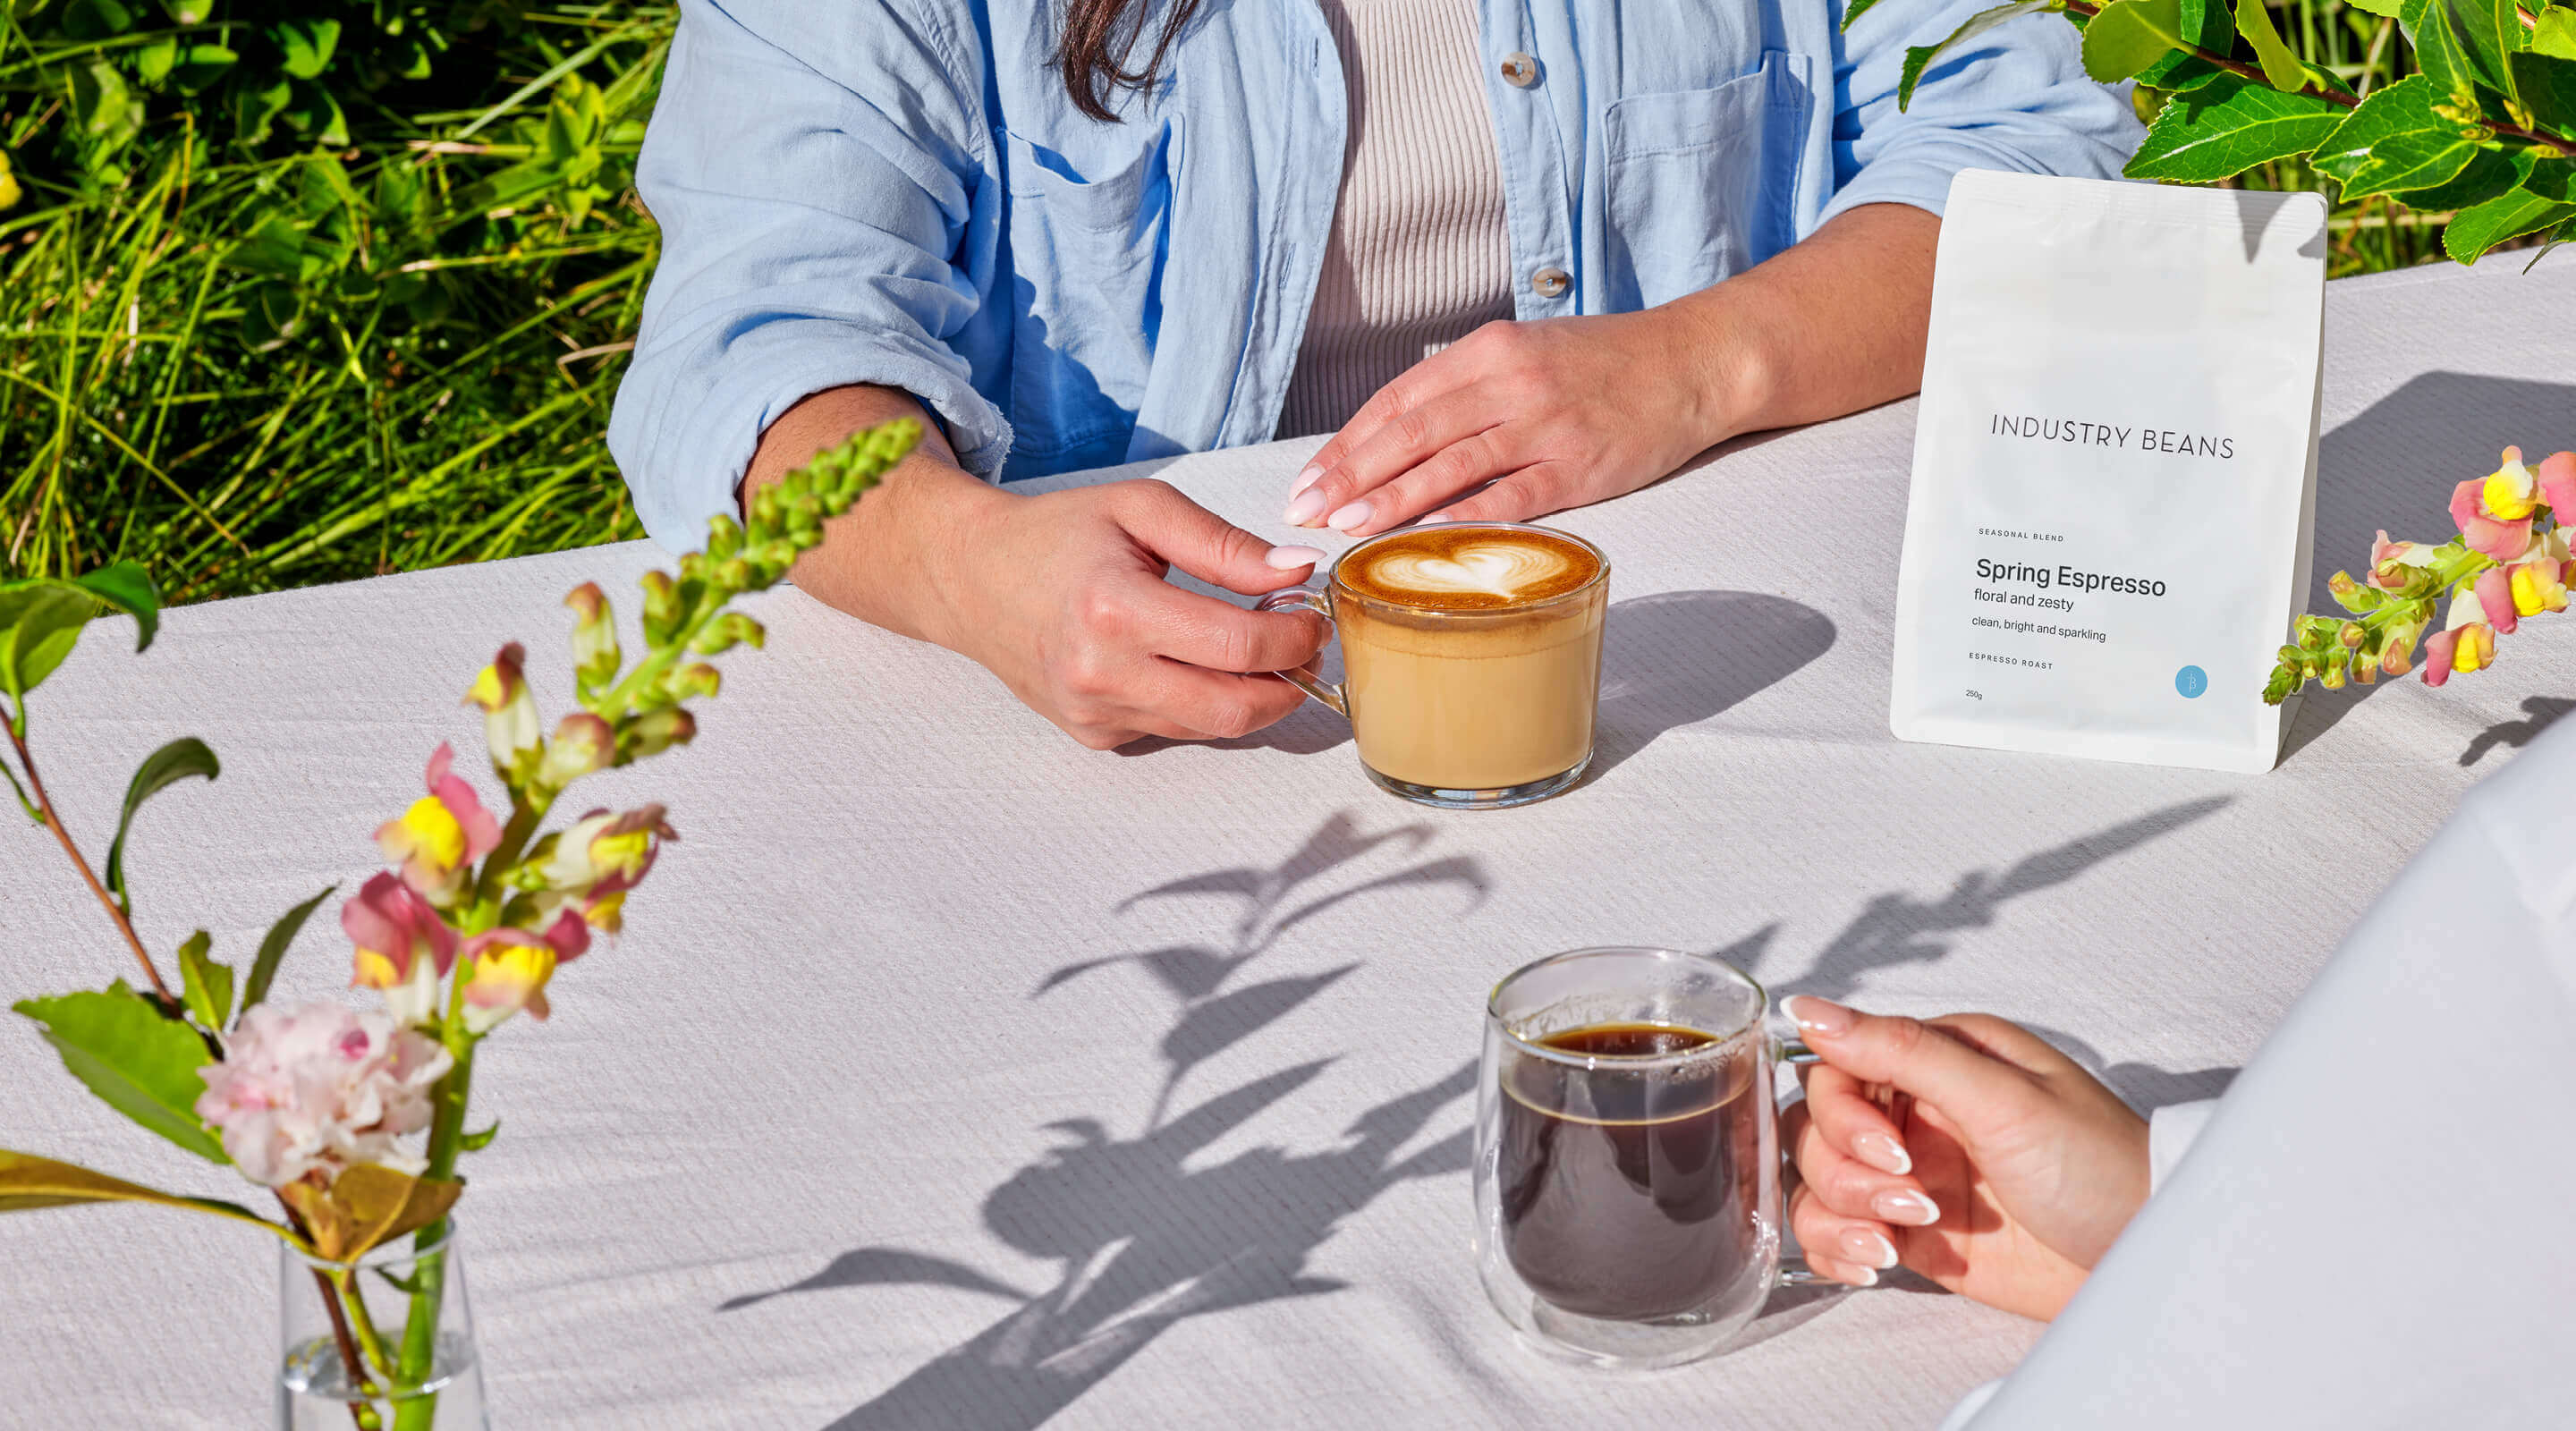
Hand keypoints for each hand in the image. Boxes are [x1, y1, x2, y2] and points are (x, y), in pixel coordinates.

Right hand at [943, 478, 1328, 748]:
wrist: (973, 579)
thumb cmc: (1057, 535)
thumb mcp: (1142, 510)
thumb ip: (1224, 544)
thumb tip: (1294, 571)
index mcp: (1115, 609)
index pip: (1237, 646)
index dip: (1294, 637)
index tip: (1312, 617)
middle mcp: (1101, 673)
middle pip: (1232, 708)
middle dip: (1287, 684)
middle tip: (1305, 651)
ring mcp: (1095, 713)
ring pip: (1209, 728)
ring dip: (1253, 698)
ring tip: (1261, 654)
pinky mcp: (1093, 734)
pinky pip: (1174, 729)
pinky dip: (1203, 703)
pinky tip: (1197, 666)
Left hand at [1279, 306, 1744, 537]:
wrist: (1691, 361)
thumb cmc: (1603, 362)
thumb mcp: (1525, 352)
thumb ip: (1464, 390)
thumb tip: (1396, 438)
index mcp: (1487, 349)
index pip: (1398, 400)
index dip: (1346, 443)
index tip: (1307, 479)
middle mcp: (1510, 382)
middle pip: (1412, 432)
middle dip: (1350, 474)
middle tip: (1305, 509)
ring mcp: (1546, 425)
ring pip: (1452, 465)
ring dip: (1393, 499)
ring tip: (1347, 525)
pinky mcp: (1580, 466)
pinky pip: (1513, 497)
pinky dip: (1467, 518)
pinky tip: (1427, 539)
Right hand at [1780, 996, 2149, 1320]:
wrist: (2144, 1256)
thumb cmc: (2099, 1166)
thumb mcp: (2002, 1097)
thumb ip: (1901, 1049)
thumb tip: (1809, 1008)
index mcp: (1936, 1059)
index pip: (1836, 1068)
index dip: (1844, 1113)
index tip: (1891, 1150)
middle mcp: (1915, 1111)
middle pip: (1815, 1128)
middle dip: (1849, 1172)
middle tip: (1915, 1198)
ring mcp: (1909, 1174)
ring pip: (1817, 1182)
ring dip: (1844, 1214)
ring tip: (1901, 1237)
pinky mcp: (1911, 1230)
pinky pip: (1834, 1231)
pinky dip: (1838, 1249)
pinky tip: (1878, 1260)